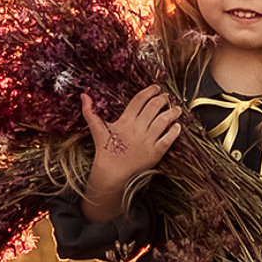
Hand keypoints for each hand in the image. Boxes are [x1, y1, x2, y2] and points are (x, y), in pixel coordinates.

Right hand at [80, 86, 180, 222]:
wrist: (112, 173)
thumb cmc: (105, 151)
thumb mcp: (97, 130)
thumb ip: (90, 112)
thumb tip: (83, 95)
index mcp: (125, 121)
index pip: (139, 100)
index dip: (149, 91)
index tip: (156, 88)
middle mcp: (138, 129)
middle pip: (154, 107)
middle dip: (163, 99)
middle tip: (167, 97)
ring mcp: (148, 140)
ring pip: (164, 121)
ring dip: (172, 112)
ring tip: (176, 109)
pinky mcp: (155, 152)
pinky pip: (168, 139)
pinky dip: (174, 131)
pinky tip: (178, 126)